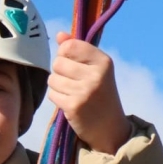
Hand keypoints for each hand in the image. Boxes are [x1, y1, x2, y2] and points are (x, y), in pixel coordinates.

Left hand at [47, 32, 132, 153]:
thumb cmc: (100, 94)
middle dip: (60, 72)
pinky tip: (70, 103)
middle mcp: (96, 74)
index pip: (69, 46)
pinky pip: (52, 94)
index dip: (64, 55)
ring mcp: (85, 91)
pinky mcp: (74, 106)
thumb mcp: (95, 69)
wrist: (110, 127)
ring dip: (58, 86)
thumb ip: (77, 50)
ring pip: (52, 79)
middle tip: (74, 82)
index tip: (74, 64)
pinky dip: (57, 98)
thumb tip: (60, 35)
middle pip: (58, 63)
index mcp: (104, 61)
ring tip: (73, 93)